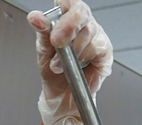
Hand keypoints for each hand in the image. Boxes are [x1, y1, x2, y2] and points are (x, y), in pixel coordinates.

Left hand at [27, 0, 112, 124]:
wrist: (62, 97)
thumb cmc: (53, 72)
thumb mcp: (43, 50)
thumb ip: (41, 31)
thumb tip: (35, 17)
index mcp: (66, 17)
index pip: (68, 0)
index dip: (64, 2)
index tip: (55, 13)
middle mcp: (83, 23)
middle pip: (81, 12)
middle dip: (68, 27)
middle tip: (56, 42)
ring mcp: (96, 35)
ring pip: (88, 32)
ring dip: (71, 51)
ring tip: (59, 65)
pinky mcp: (105, 51)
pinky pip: (97, 47)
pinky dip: (84, 56)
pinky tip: (77, 65)